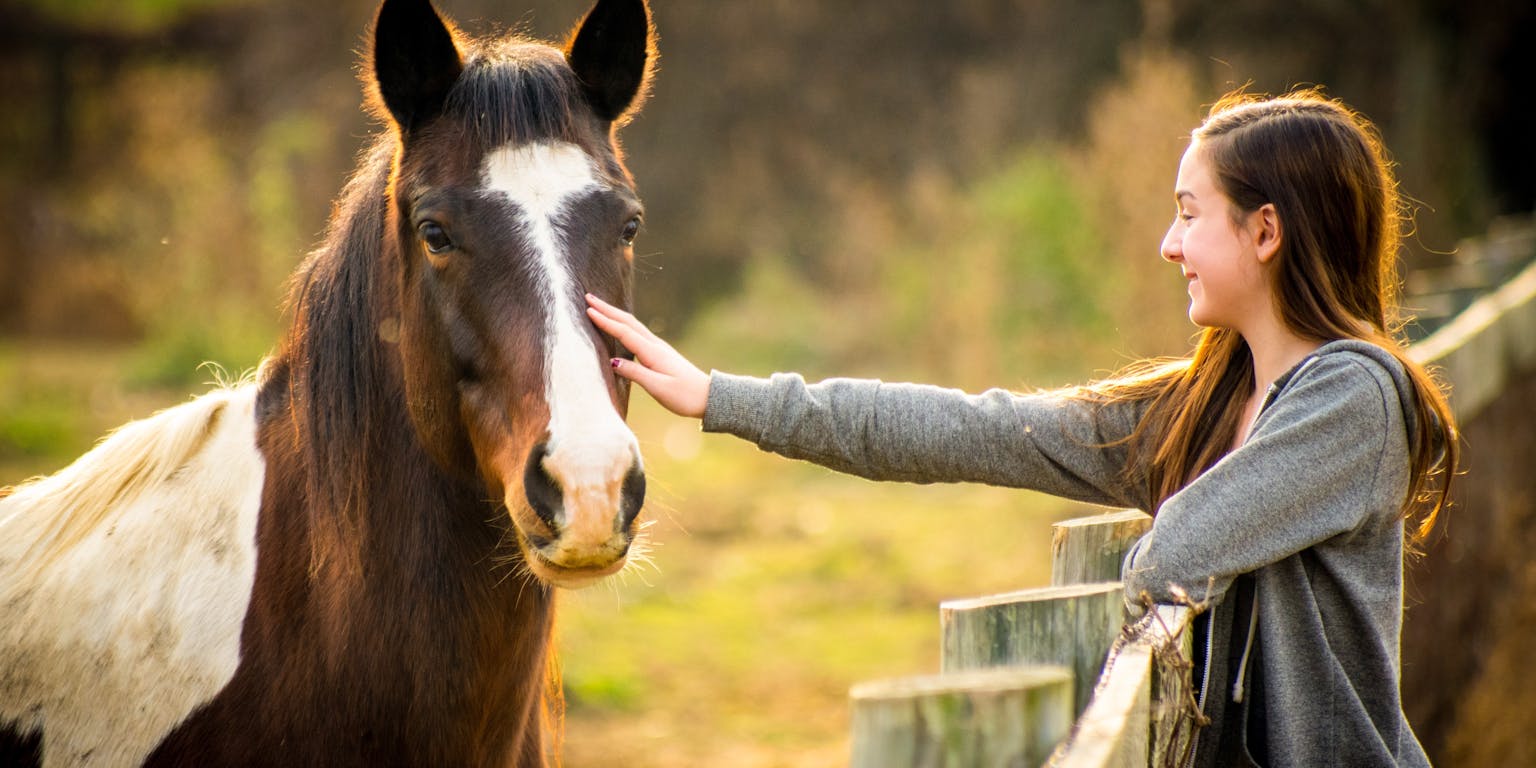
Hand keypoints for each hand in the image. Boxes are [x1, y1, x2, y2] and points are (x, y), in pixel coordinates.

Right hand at [586, 294, 709, 418]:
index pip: (624, 332)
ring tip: (600, 306)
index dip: (605, 321)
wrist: (708, 396)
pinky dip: (625, 324)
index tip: (588, 309)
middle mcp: (655, 345)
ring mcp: (659, 348)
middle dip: (607, 309)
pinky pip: (638, 333)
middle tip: (589, 296)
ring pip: (633, 325)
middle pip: (628, 322)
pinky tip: (621, 326)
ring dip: (615, 314)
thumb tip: (612, 362)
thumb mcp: (658, 387)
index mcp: (652, 352)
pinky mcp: (661, 353)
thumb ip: (635, 374)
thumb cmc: (684, 395)